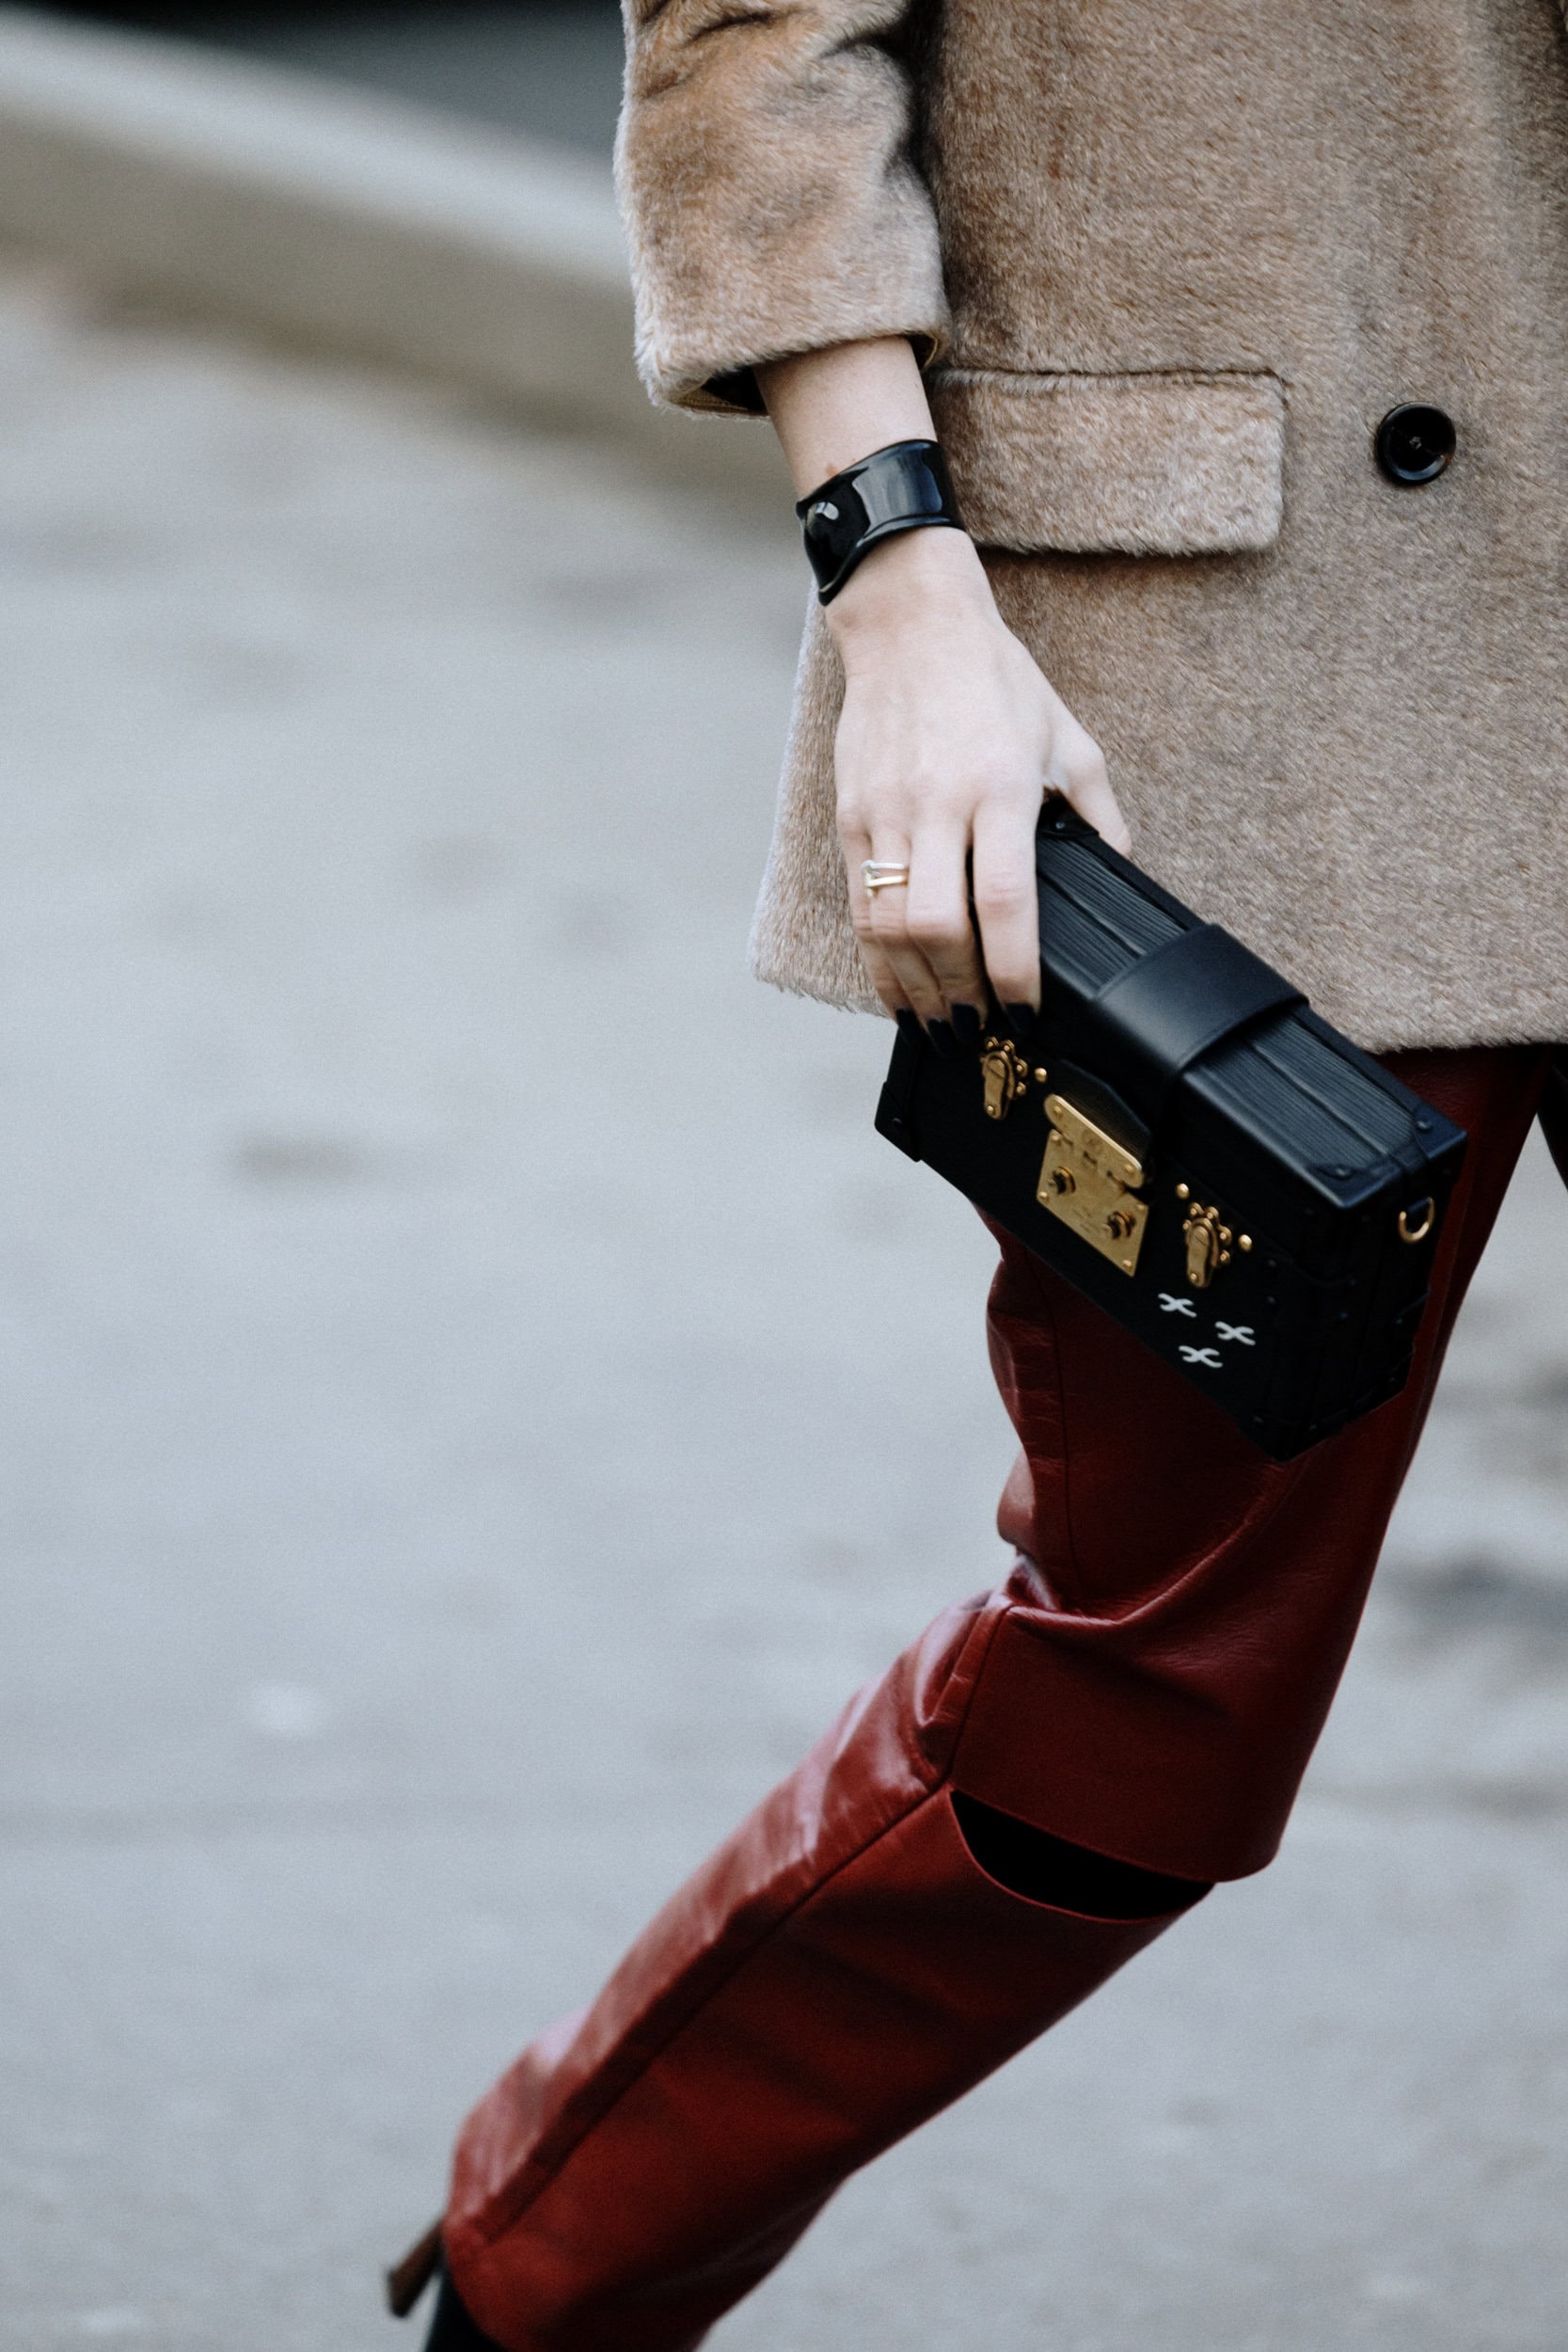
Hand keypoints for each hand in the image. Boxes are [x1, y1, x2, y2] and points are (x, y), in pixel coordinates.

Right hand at [828, 526, 1128, 1024]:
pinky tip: (898, 990)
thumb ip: (1097, 813)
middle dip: (960, 993)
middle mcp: (937, 803)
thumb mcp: (1069, 737)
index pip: (1005, 901)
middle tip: (981, 1032)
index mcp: (1001, 787)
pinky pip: (860, 905)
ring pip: (889, 926)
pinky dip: (877, 960)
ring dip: (913, 990)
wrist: (911, 624)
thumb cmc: (995, 679)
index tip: (1026, 1013)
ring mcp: (886, 811)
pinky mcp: (851, 813)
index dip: (1014, 970)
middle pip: (938, 927)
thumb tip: (1122, 873)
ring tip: (939, 1028)